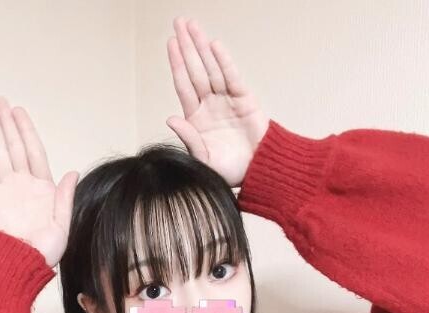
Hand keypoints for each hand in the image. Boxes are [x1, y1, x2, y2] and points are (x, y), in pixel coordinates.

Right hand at [0, 95, 78, 267]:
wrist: (19, 263)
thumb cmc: (43, 251)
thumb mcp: (63, 225)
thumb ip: (65, 197)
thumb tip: (72, 173)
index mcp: (43, 189)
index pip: (35, 152)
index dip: (27, 131)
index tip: (19, 112)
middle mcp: (23, 184)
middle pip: (15, 146)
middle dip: (7, 123)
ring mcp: (6, 187)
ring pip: (0, 150)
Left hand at [166, 17, 267, 187]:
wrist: (258, 172)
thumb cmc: (230, 171)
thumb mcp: (204, 160)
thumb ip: (188, 139)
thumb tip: (170, 118)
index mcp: (196, 119)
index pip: (184, 86)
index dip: (177, 64)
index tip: (171, 43)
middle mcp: (210, 105)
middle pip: (195, 70)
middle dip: (187, 46)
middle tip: (179, 22)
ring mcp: (227, 100)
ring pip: (211, 69)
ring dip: (202, 47)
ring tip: (192, 26)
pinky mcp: (244, 100)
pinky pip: (231, 77)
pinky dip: (223, 62)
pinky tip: (214, 46)